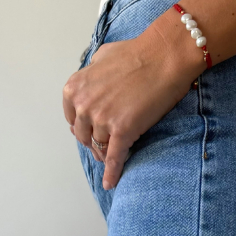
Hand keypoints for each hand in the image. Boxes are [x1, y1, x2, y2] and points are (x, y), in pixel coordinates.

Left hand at [63, 0, 235, 190]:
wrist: (163, 56)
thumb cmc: (137, 52)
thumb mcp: (101, 56)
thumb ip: (90, 72)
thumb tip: (90, 81)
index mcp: (75, 88)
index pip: (72, 118)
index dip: (82, 126)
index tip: (90, 130)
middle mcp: (84, 105)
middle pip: (84, 135)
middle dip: (93, 141)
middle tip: (104, 144)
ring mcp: (102, 120)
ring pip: (100, 147)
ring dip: (106, 154)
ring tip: (113, 158)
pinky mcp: (122, 131)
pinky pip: (114, 158)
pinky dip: (112, 173)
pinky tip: (110, 183)